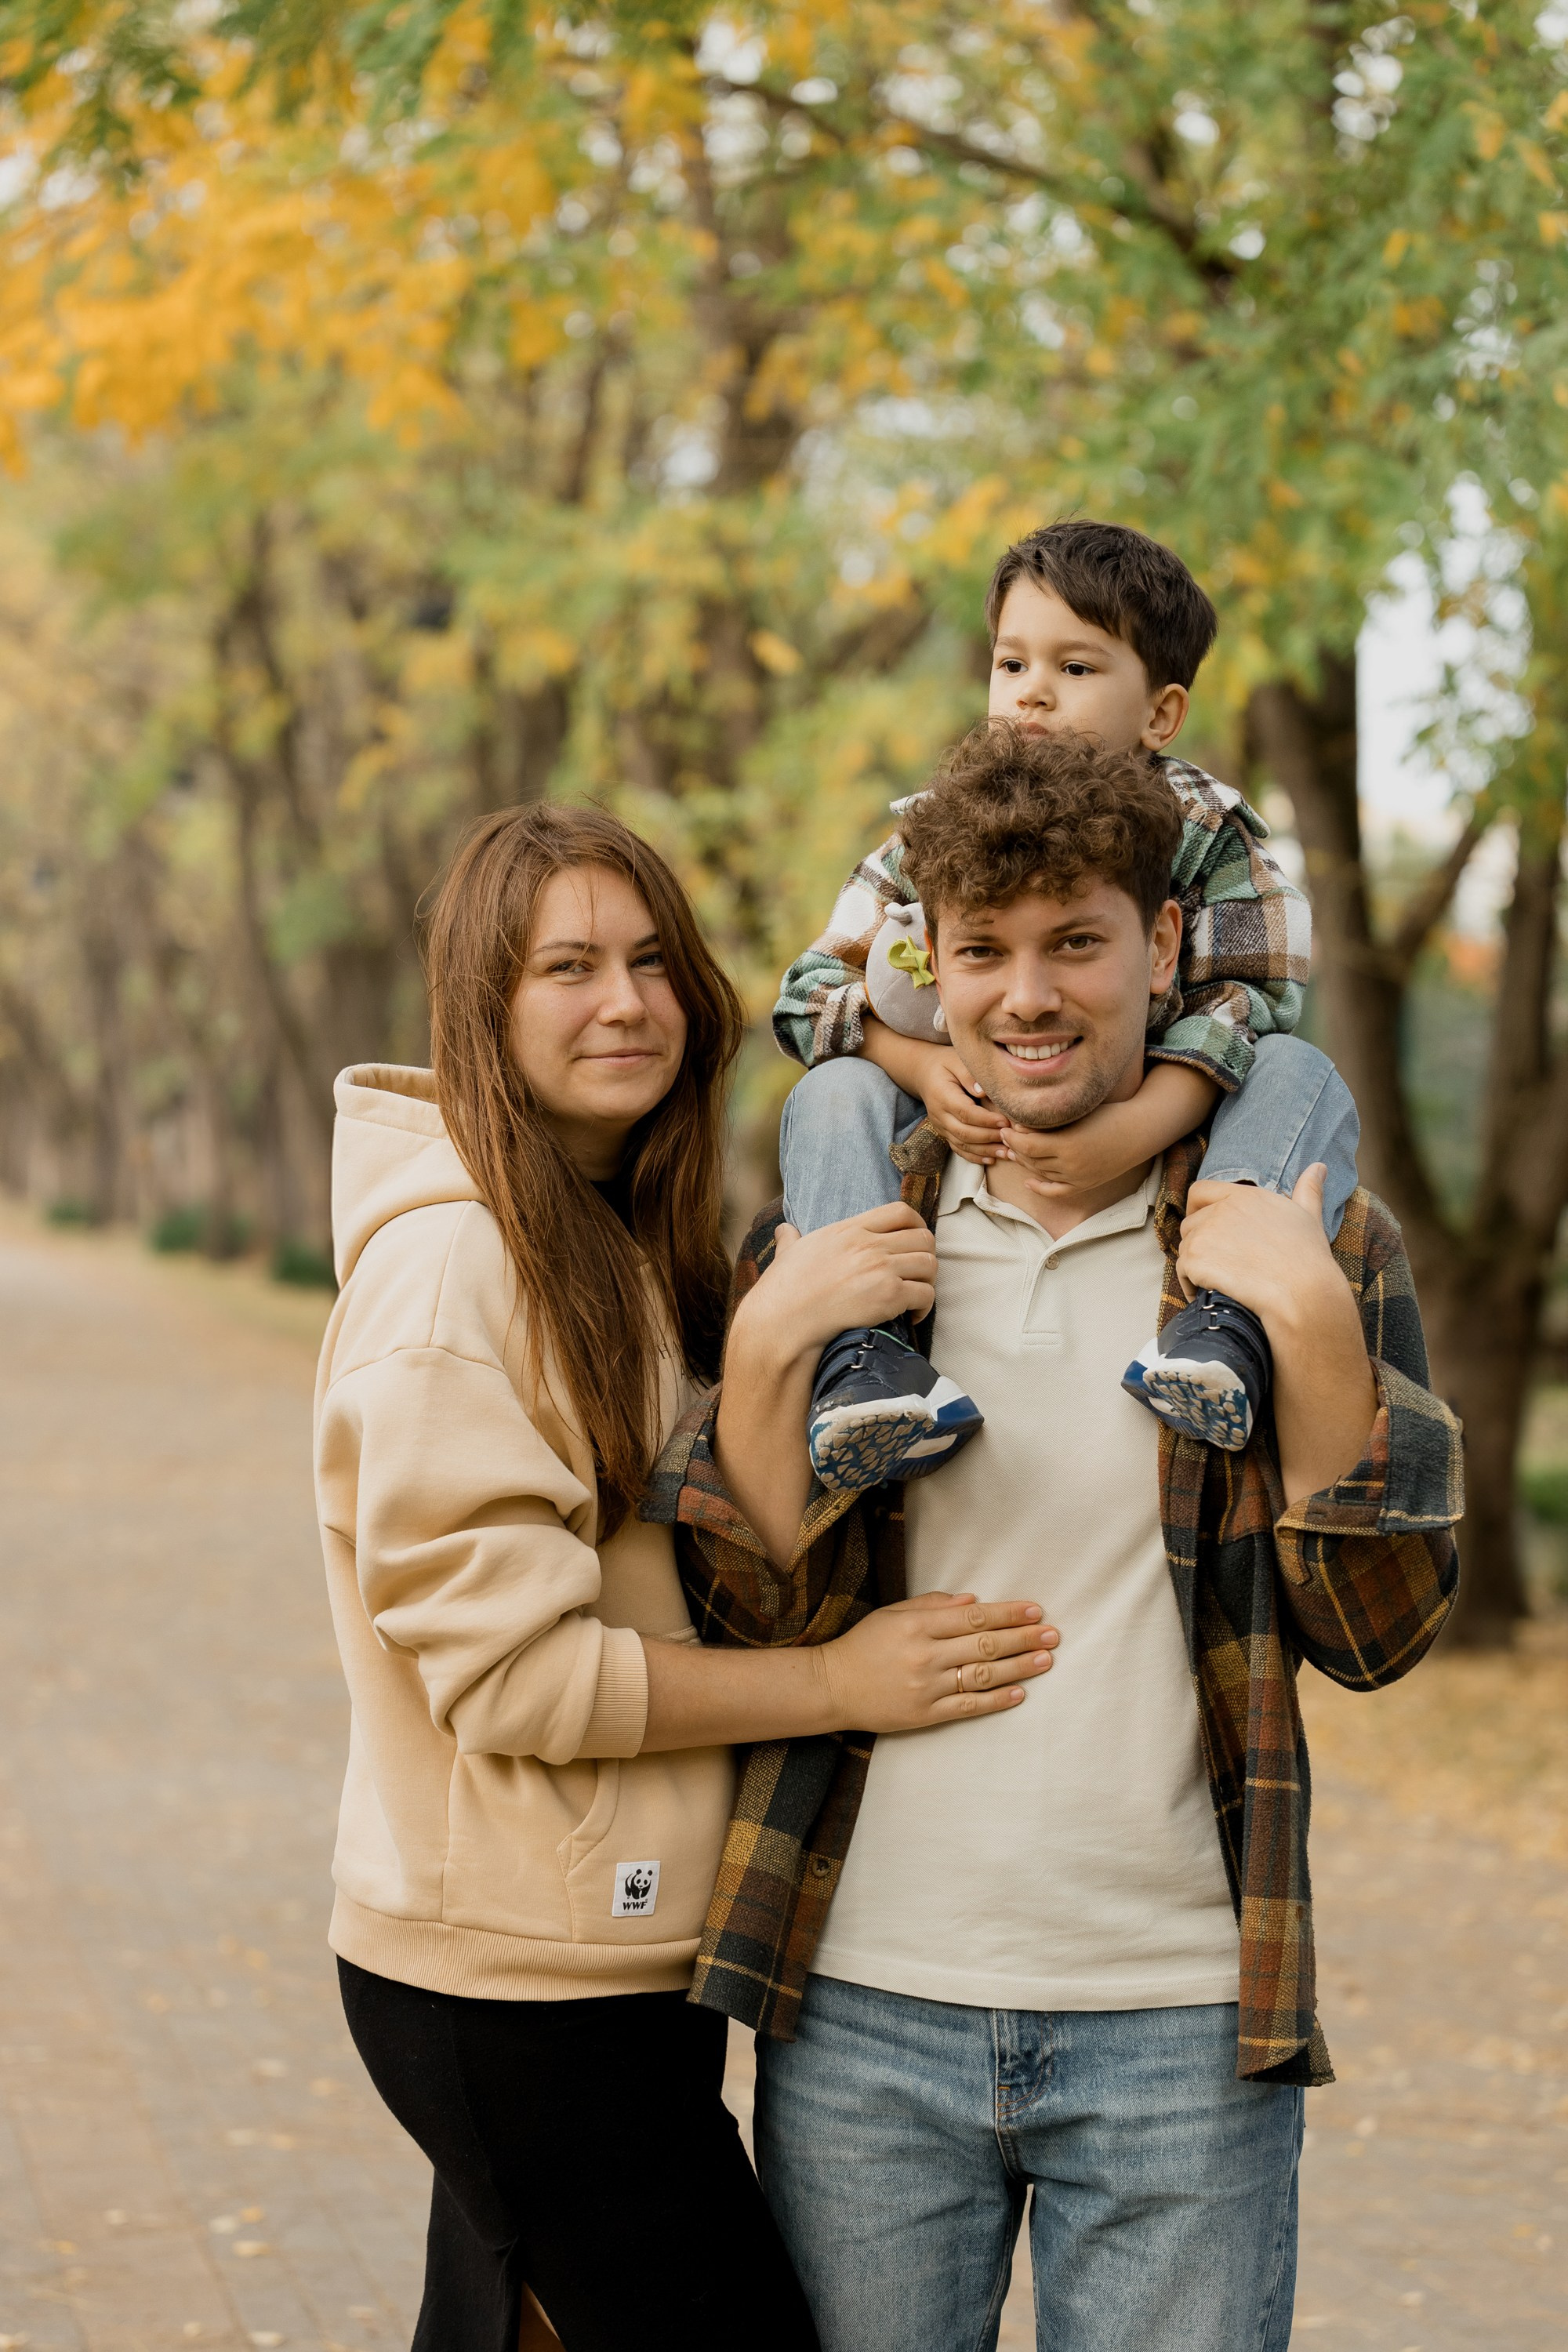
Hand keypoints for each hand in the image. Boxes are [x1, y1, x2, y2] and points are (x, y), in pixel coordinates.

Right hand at [735, 1204, 936, 1366]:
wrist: (784, 1321)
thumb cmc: (783, 1291)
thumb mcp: (788, 1253)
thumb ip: (791, 1239)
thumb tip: (784, 1230)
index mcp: (849, 1230)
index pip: (900, 1211)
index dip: (917, 1225)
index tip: (915, 1241)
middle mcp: (868, 1244)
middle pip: (924, 1237)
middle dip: (926, 1256)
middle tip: (916, 1275)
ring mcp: (880, 1269)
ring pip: (930, 1264)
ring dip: (927, 1282)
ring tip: (914, 1297)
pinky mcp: (889, 1296)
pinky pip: (926, 1294)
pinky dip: (924, 1307)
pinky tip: (911, 1316)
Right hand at [819, 1593, 1058, 1731]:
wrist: (831, 1686)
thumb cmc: (863, 1645)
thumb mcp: (892, 1613)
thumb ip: (932, 1604)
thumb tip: (974, 1601)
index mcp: (917, 1625)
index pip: (974, 1617)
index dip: (1008, 1613)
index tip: (1035, 1610)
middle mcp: (925, 1654)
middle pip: (985, 1644)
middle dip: (1023, 1638)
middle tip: (1053, 1634)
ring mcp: (926, 1686)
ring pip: (982, 1674)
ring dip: (1019, 1667)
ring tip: (1046, 1660)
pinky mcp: (924, 1714)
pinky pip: (967, 1706)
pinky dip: (996, 1700)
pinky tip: (1019, 1693)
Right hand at [919, 1048, 1007, 1162]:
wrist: (924, 1073)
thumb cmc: (945, 1064)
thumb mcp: (956, 1060)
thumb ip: (968, 1074)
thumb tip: (983, 1091)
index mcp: (942, 1095)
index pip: (965, 1112)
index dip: (985, 1120)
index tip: (1005, 1121)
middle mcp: (939, 1114)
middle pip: (964, 1132)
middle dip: (989, 1137)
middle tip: (1011, 1139)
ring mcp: (940, 1126)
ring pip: (962, 1143)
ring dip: (985, 1150)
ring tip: (1007, 1153)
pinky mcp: (944, 1133)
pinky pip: (958, 1148)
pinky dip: (974, 1156)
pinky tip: (991, 1159)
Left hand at [997, 1098, 1151, 1197]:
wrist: (1138, 1131)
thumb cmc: (1108, 1114)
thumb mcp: (1076, 1113)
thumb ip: (1049, 1120)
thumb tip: (1019, 1124)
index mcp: (1067, 1145)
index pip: (1027, 1145)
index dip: (1012, 1137)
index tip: (1006, 1126)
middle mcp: (1071, 1165)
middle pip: (1032, 1160)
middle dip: (1016, 1147)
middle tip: (1006, 1136)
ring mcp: (1078, 1178)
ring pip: (1041, 1174)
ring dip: (1025, 1163)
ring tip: (1015, 1151)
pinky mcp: (1084, 1184)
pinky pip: (1056, 1191)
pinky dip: (1040, 1188)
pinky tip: (1028, 1181)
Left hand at [1176, 1165, 1337, 1327]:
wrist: (1303, 1294)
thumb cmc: (1308, 1259)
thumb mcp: (1309, 1217)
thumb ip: (1307, 1190)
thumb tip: (1318, 1167)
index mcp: (1245, 1196)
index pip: (1200, 1191)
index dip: (1196, 1210)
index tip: (1206, 1229)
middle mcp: (1222, 1210)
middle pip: (1190, 1224)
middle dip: (1200, 1243)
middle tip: (1219, 1264)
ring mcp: (1206, 1234)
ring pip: (1185, 1248)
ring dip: (1195, 1266)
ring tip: (1217, 1282)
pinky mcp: (1196, 1259)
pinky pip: (1182, 1272)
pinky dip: (1190, 1285)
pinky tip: (1207, 1295)